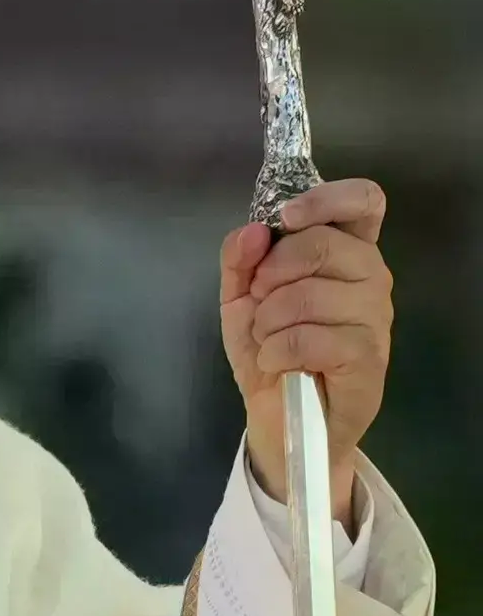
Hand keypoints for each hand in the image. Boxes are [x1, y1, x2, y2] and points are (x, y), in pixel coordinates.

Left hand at [219, 178, 392, 523]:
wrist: (280, 417)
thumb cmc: (269, 347)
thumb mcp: (240, 297)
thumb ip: (240, 259)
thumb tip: (253, 230)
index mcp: (346, 252)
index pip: (364, 202)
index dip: (327, 198)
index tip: (287, 219)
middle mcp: (371, 277)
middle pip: (324, 243)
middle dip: (272, 274)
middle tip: (260, 302)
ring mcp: (376, 318)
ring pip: (310, 294)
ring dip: (269, 320)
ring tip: (269, 340)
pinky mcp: (369, 358)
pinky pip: (310, 336)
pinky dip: (277, 350)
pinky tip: (278, 363)